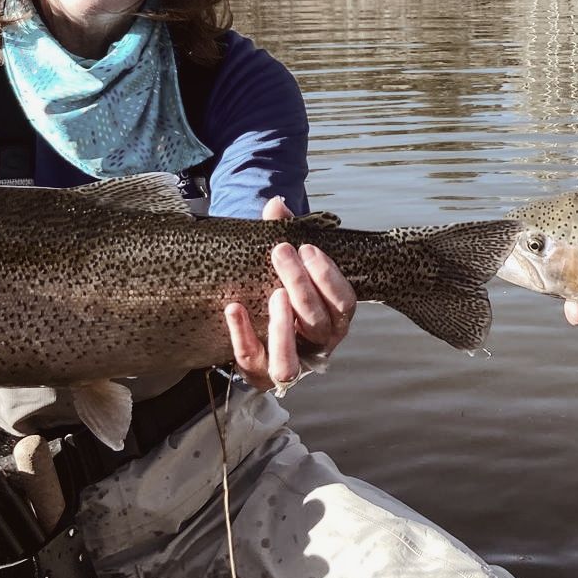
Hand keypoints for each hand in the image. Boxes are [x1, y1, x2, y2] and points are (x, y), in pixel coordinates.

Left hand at [225, 196, 356, 391]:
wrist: (257, 330)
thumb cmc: (281, 291)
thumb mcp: (286, 265)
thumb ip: (283, 235)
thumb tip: (276, 204)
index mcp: (335, 320)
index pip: (344, 303)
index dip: (329, 276)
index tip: (308, 247)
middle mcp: (318, 346)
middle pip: (318, 323)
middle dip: (301, 285)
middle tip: (280, 252)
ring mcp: (289, 364)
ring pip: (291, 358)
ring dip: (284, 326)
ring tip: (273, 293)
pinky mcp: (258, 373)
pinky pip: (250, 359)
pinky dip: (242, 334)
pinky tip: (233, 308)